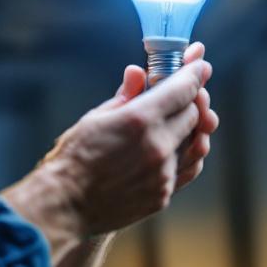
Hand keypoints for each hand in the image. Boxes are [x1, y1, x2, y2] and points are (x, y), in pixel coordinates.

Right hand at [3, 54, 211, 241]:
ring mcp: (163, 173)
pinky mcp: (164, 193)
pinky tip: (179, 145)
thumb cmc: (74, 158)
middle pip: (194, 113)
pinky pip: (189, 168)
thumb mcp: (95, 118)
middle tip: (184, 90)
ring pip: (197, 142)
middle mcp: (157, 146)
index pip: (183, 88)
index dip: (195, 72)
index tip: (200, 62)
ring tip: (183, 118)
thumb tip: (138, 73)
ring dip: (194, 127)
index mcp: (138, 120)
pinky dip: (189, 152)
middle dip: (191, 98)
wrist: (66, 204)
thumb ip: (125, 95)